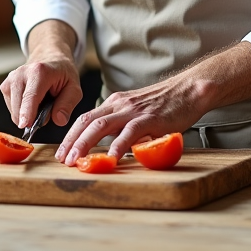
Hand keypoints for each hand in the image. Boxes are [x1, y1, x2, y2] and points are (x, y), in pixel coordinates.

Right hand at [0, 20, 81, 129]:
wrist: (49, 60)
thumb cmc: (62, 74)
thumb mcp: (74, 88)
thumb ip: (68, 104)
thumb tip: (58, 119)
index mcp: (39, 71)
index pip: (31, 96)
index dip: (27, 112)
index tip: (24, 125)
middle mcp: (21, 73)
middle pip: (19, 106)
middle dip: (33, 118)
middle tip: (48, 109)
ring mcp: (11, 79)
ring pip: (14, 110)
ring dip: (27, 115)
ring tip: (40, 103)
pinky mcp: (5, 86)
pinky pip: (12, 109)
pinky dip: (22, 111)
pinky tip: (31, 102)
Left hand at [56, 75, 205, 165]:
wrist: (189, 90)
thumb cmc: (165, 103)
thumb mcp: (137, 110)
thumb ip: (122, 125)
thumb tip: (109, 145)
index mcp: (115, 102)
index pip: (85, 118)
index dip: (71, 135)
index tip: (62, 152)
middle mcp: (120, 104)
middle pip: (87, 121)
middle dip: (71, 141)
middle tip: (62, 159)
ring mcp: (133, 111)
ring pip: (101, 125)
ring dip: (85, 144)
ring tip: (76, 160)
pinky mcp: (149, 119)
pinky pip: (129, 132)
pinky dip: (118, 146)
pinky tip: (111, 158)